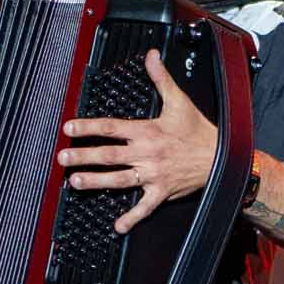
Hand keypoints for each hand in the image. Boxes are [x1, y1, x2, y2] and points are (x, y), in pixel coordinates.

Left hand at [58, 49, 216, 233]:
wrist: (220, 157)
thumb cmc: (198, 131)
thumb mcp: (179, 101)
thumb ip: (161, 78)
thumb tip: (151, 56)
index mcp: (147, 131)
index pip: (111, 127)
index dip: (88, 127)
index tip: (69, 129)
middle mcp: (146, 154)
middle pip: (108, 155)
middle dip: (83, 157)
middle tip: (63, 159)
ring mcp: (152, 175)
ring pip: (119, 180)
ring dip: (96, 182)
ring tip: (75, 183)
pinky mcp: (161, 192)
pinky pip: (144, 207)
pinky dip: (132, 218)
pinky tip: (117, 226)